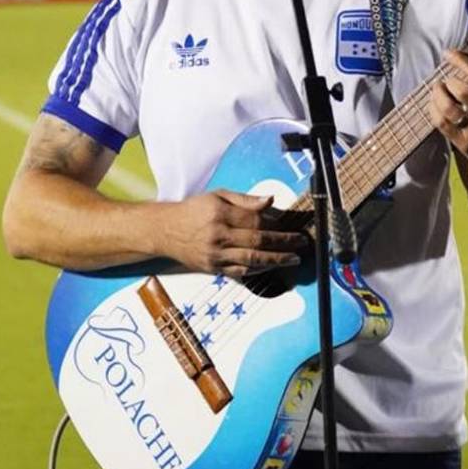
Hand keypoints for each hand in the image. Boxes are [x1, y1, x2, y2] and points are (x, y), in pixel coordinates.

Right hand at [158, 189, 309, 279]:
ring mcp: (215, 255)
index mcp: (220, 214)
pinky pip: (240, 272)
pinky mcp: (213, 269)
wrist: (166, 231)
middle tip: (301, 243)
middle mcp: (218, 236)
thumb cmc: (194, 210)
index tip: (291, 225)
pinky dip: (258, 270)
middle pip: (257, 242)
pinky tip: (271, 266)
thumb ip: (245, 200)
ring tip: (293, 259)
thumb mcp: (217, 196)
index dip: (276, 224)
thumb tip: (270, 201)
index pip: (255, 221)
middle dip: (283, 244)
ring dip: (276, 260)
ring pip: (251, 260)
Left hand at [429, 50, 467, 199]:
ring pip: (450, 107)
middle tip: (445, 76)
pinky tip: (435, 104)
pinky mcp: (466, 146)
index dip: (463, 61)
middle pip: (464, 90)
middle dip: (449, 78)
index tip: (450, 53)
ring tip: (438, 88)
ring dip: (439, 93)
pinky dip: (435, 110)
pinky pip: (442, 124)